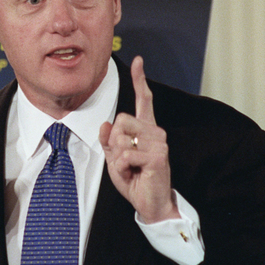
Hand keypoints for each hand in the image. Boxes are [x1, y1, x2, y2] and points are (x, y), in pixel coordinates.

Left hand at [99, 56, 178, 222]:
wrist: (150, 203)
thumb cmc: (135, 180)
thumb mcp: (115, 158)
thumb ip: (109, 140)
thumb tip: (105, 123)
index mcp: (145, 129)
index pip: (143, 100)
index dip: (140, 80)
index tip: (138, 61)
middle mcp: (155, 131)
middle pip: (120, 120)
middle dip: (114, 142)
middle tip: (124, 160)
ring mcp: (159, 142)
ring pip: (121, 138)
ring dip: (118, 158)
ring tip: (130, 169)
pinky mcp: (158, 156)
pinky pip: (125, 155)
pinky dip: (122, 169)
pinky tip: (134, 175)